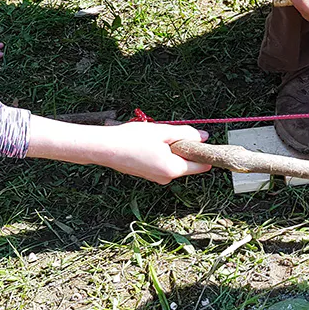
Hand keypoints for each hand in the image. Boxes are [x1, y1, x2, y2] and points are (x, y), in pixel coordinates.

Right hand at [83, 122, 212, 183]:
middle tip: (169, 133)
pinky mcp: (146, 174)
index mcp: (173, 169)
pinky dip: (159, 152)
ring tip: (153, 138)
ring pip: (173, 161)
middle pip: (186, 162)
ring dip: (170, 148)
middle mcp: (166, 178)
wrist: (103, 148)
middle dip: (183, 147)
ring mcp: (156, 177)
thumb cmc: (132, 139)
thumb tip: (204, 137)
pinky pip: (161, 162)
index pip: (201, 165)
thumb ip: (187, 134)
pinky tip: (146, 143)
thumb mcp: (164, 131)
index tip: (203, 140)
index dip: (205, 152)